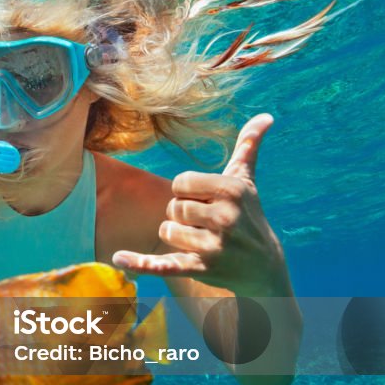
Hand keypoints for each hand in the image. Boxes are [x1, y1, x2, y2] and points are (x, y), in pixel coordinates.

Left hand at [112, 114, 289, 296]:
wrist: (263, 267)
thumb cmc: (248, 216)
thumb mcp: (247, 181)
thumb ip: (248, 147)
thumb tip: (266, 115)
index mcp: (231, 190)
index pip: (180, 183)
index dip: (187, 193)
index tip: (206, 202)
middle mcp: (225, 217)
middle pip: (172, 207)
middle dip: (182, 216)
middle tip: (206, 225)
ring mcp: (214, 245)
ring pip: (166, 231)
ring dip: (177, 237)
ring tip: (202, 241)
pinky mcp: (201, 268)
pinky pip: (164, 263)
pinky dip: (141, 264)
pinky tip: (118, 259)